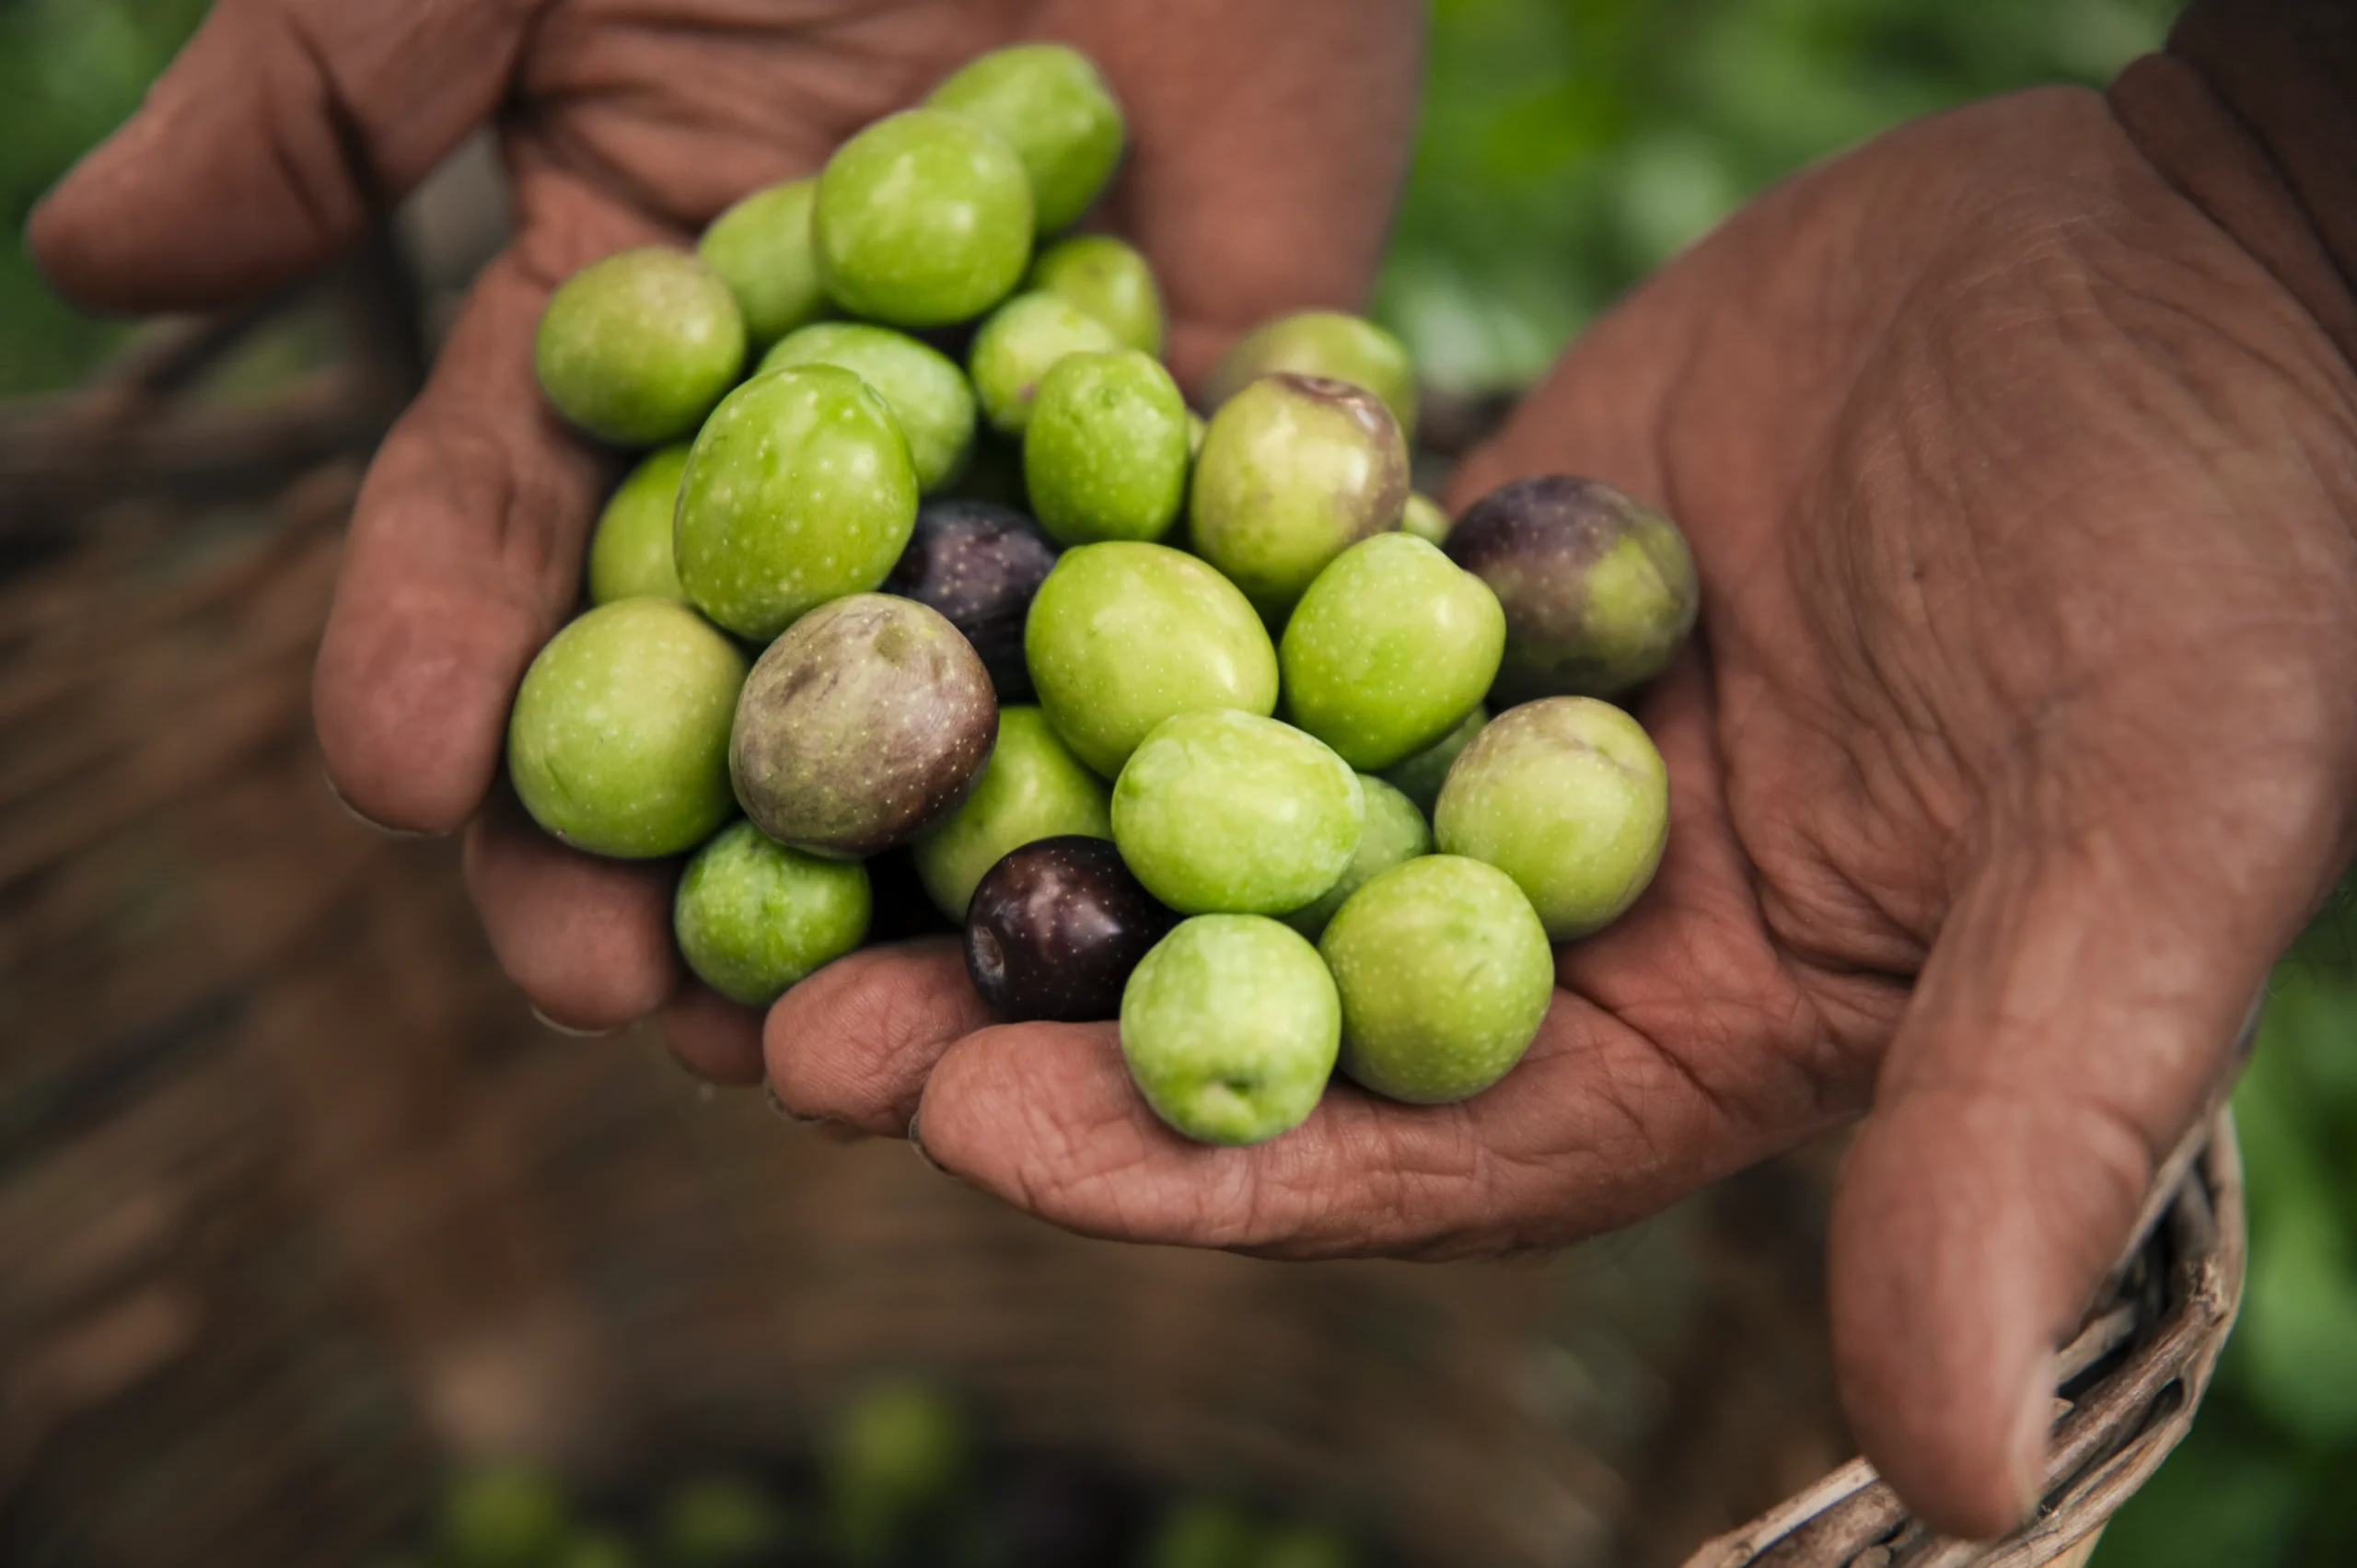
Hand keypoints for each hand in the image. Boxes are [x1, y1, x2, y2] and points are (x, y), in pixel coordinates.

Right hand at [29, 0, 1420, 1046]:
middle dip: (665, 842)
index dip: (446, 648)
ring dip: (902, 881)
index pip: (517, 526)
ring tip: (853, 1042)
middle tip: (616, 997)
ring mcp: (1039, 446)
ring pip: (962, 701)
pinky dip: (1184, 737)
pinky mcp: (1238, 420)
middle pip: (732, 677)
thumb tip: (91, 259)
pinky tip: (1146, 885)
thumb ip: (340, 87)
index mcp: (646, 330)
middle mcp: (834, 430)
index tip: (392, 778)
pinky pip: (1216, 595)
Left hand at [742, 87, 2356, 1534]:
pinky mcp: (1450, 545)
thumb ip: (2023, 1134)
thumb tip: (1975, 1482)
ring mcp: (1480, 719)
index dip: (1178, 1161)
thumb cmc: (2235, 568)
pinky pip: (1244, 576)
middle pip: (1240, 992)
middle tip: (783, 1017)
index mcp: (1685, 1037)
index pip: (1395, 1152)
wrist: (2210, 282)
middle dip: (1020, 1020)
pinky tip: (927, 581)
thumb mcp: (2147, 850)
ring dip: (1008, 822)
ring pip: (1204, 797)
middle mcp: (1552, 898)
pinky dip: (1097, 585)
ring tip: (788, 823)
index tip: (965, 1136)